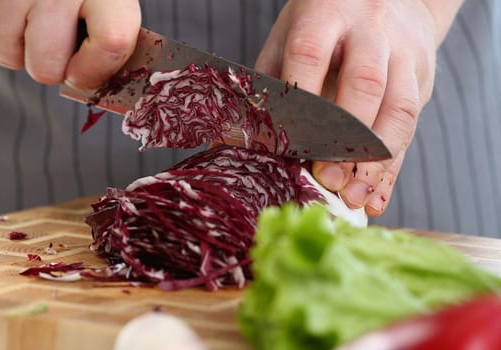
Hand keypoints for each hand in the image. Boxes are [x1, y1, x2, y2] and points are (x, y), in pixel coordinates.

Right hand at [0, 0, 141, 89]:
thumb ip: (110, 28)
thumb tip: (98, 77)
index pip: (111, 41)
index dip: (96, 70)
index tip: (85, 73)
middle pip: (46, 67)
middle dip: (49, 66)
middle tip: (53, 43)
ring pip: (7, 56)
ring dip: (16, 47)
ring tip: (27, 17)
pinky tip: (5, 6)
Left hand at [255, 0, 440, 216]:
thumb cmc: (322, 26)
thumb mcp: (287, 40)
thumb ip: (267, 86)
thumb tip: (235, 143)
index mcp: (326, 15)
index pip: (312, 55)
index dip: (302, 101)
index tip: (290, 143)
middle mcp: (371, 31)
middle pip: (365, 83)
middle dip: (346, 138)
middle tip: (327, 178)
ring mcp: (404, 53)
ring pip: (400, 108)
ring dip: (377, 161)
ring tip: (354, 197)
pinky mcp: (424, 77)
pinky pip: (413, 126)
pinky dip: (393, 168)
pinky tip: (375, 197)